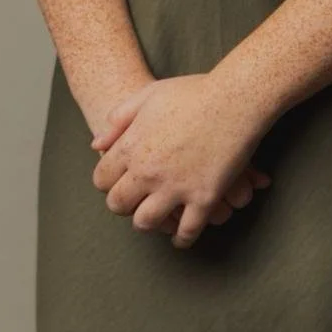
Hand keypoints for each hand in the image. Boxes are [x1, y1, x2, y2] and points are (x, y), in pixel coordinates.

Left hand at [89, 73, 273, 248]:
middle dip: (122, 206)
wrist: (234, 99)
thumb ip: (118, 120)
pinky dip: (182, 238)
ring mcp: (175, 188)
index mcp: (131, 147)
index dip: (106, 183)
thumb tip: (97, 144)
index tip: (116, 183)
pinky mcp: (204, 198)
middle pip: (119, 204)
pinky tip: (180, 237)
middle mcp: (147, 172)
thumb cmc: (192, 93)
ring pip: (147, 222)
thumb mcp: (147, 96)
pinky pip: (188, 230)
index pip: (102, 179)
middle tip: (132, 204)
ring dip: (148, 223)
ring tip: (154, 220)